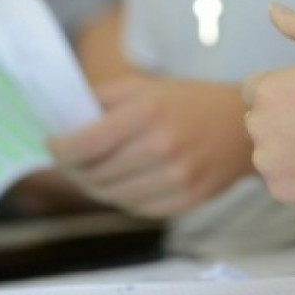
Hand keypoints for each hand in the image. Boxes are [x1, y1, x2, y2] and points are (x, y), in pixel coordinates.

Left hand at [48, 76, 252, 217]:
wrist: (243, 127)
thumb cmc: (188, 102)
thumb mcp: (144, 86)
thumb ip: (101, 99)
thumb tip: (62, 119)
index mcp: (147, 114)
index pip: (86, 143)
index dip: (59, 148)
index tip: (51, 143)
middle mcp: (161, 149)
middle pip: (94, 173)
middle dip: (71, 167)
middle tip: (65, 159)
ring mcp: (175, 179)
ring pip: (111, 196)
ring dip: (91, 185)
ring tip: (87, 171)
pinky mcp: (185, 202)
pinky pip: (135, 208)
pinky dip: (119, 197)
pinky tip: (118, 181)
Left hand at [242, 4, 294, 211]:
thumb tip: (272, 7)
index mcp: (267, 88)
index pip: (258, 89)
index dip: (289, 92)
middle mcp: (258, 125)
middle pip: (261, 121)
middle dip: (284, 121)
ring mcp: (267, 161)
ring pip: (270, 152)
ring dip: (290, 149)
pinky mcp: (280, 190)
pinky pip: (282, 180)